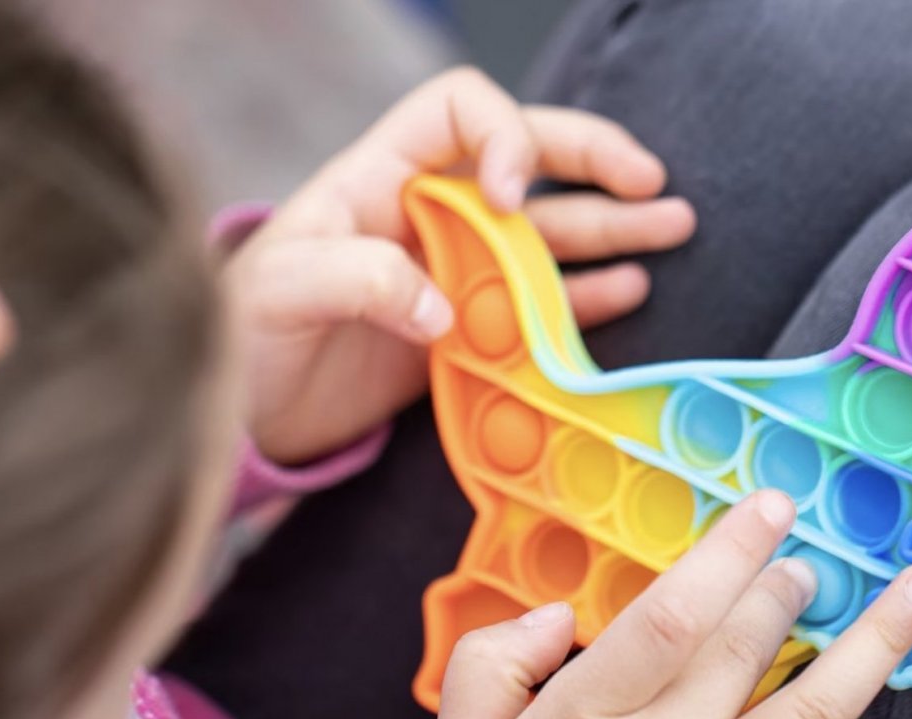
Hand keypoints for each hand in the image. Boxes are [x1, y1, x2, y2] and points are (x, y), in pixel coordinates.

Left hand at [223, 67, 695, 463]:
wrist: (239, 416)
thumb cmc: (241, 336)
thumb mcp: (280, 293)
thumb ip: (358, 280)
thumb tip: (443, 307)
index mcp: (378, 177)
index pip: (458, 110)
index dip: (504, 135)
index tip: (517, 197)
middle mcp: (425, 214)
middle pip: (524, 159)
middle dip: (590, 161)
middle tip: (648, 179)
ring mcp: (450, 272)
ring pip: (545, 233)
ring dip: (610, 227)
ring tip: (672, 227)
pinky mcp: (463, 332)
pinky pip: (537, 304)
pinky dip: (585, 296)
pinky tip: (628, 289)